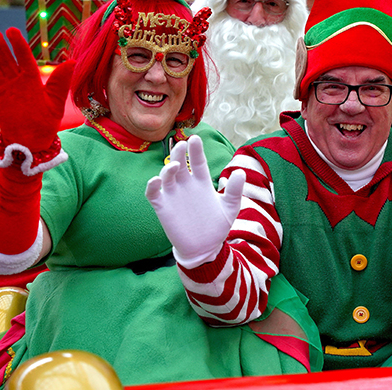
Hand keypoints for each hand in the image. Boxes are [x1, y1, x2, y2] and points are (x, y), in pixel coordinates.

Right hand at [0, 28, 74, 151]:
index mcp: (32, 79)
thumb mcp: (56, 102)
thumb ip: (60, 83)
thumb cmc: (47, 122)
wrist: (33, 142)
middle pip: (5, 60)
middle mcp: (16, 81)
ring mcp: (3, 90)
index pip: (24, 58)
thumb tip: (72, 62)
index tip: (12, 31)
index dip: (18, 44)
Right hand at [146, 135, 245, 266]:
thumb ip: (234, 190)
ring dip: (169, 168)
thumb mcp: (229, 207)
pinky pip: (153, 193)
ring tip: (176, 165)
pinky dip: (152, 186)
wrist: (204, 248)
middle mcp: (186, 185)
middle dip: (180, 153)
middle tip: (183, 144)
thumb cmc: (217, 227)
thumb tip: (240, 172)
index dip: (196, 150)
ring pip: (167, 175)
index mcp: (202, 182)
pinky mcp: (163, 207)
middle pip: (181, 163)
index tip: (196, 138)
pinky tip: (156, 181)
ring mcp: (173, 195)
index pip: (198, 161)